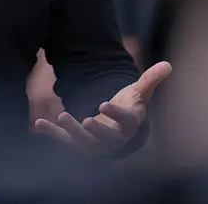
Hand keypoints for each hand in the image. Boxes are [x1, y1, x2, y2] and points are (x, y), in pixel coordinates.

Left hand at [34, 61, 171, 155]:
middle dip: (95, 130)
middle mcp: (112, 138)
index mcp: (128, 124)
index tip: (104, 104)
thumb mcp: (140, 93)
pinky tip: (39, 123)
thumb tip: (168, 64)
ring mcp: (94, 143)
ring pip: (83, 142)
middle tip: (84, 121)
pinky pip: (64, 140)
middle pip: (104, 138)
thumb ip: (151, 80)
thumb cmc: (130, 108)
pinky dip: (52, 133)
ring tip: (61, 117)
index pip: (124, 121)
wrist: (117, 130)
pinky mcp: (78, 143)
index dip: (115, 114)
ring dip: (71, 131)